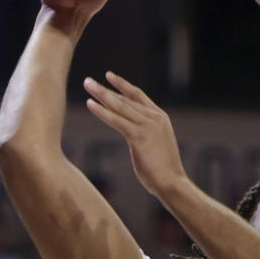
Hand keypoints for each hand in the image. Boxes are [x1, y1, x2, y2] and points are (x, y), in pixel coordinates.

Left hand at [83, 73, 184, 196]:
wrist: (173, 182)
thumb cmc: (164, 171)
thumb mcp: (155, 146)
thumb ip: (144, 135)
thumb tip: (132, 134)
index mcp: (160, 118)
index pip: (138, 96)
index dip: (123, 85)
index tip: (109, 76)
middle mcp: (154, 118)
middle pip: (126, 99)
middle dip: (105, 89)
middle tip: (88, 81)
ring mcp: (147, 126)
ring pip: (120, 107)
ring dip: (101, 94)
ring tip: (86, 85)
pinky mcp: (139, 136)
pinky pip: (117, 120)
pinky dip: (102, 112)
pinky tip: (90, 104)